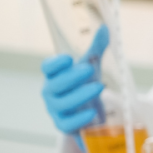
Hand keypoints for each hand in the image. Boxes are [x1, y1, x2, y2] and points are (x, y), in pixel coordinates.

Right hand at [40, 26, 109, 147]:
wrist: (88, 110)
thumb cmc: (84, 84)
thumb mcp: (91, 66)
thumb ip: (96, 48)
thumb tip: (105, 27)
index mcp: (55, 75)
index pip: (47, 68)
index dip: (55, 64)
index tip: (69, 58)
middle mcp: (51, 92)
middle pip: (53, 86)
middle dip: (71, 78)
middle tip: (90, 70)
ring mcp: (56, 110)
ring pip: (62, 104)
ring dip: (79, 96)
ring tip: (99, 87)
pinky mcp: (64, 125)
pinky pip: (66, 125)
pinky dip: (79, 120)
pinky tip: (93, 113)